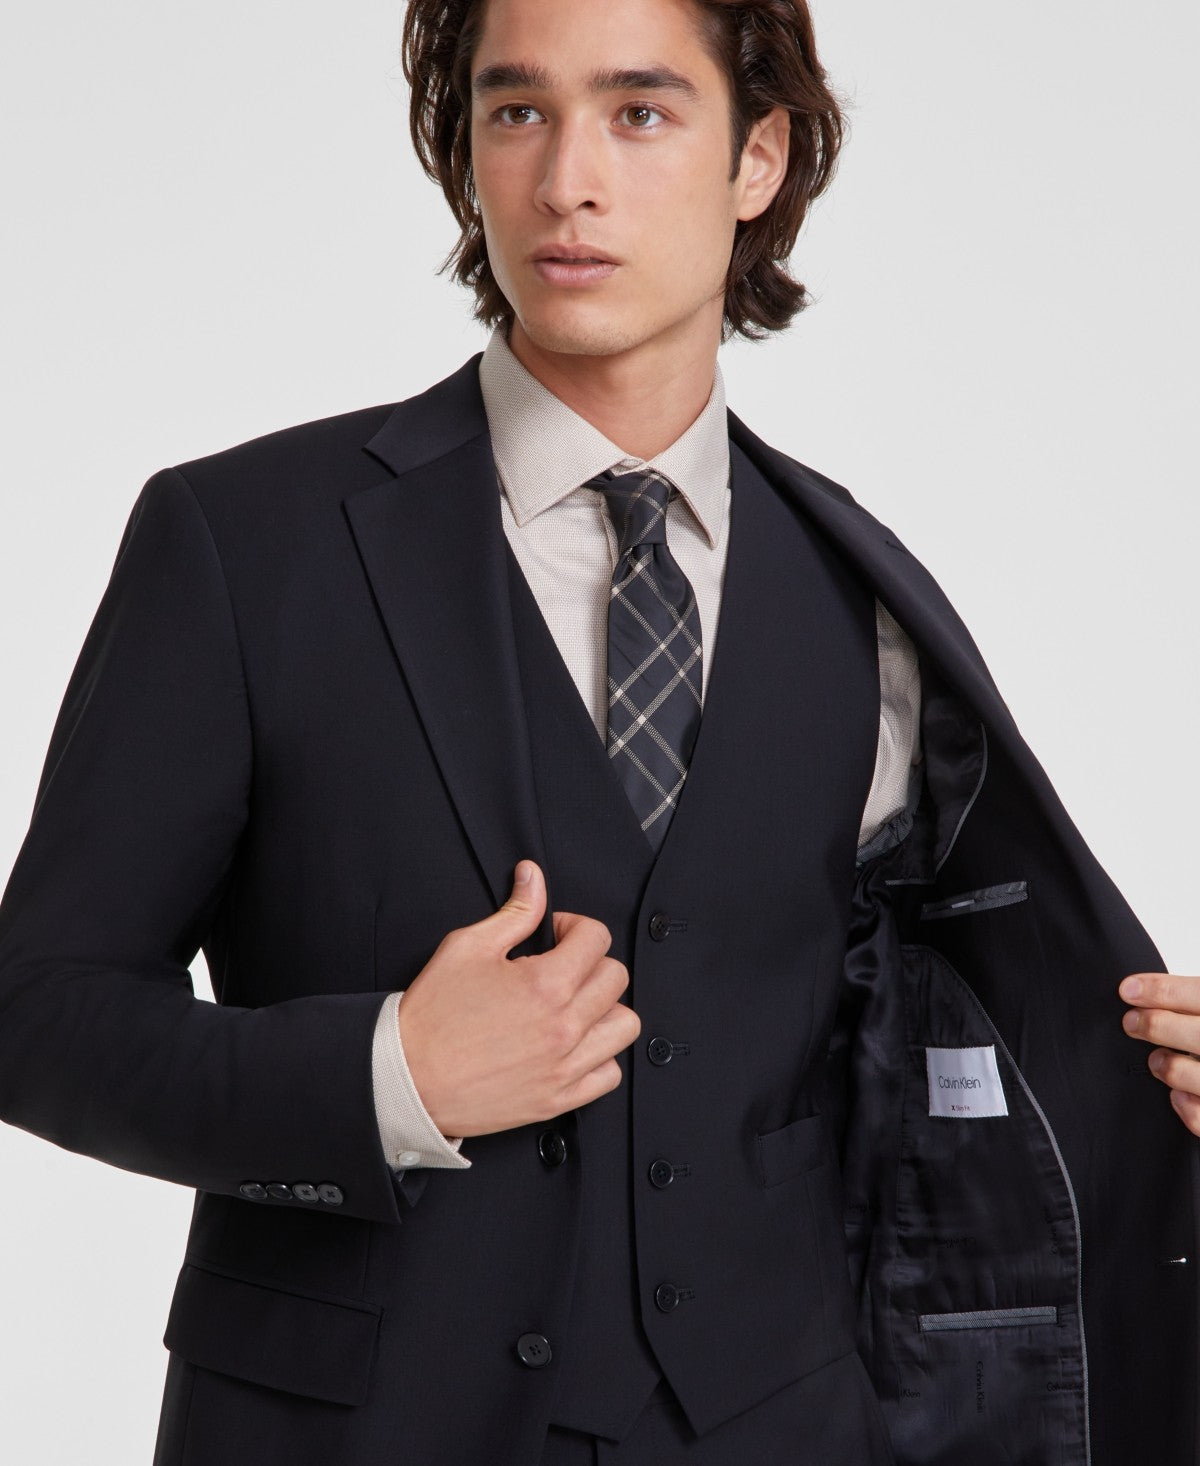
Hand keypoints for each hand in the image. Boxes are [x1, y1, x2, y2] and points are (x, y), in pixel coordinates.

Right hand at [398, 860, 639, 1138]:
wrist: (407, 1077)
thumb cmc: (433, 1013)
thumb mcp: (467, 947)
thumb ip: (514, 912)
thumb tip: (533, 877)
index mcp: (545, 984)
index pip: (597, 937)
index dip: (574, 926)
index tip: (555, 935)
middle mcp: (564, 1026)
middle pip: (616, 978)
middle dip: (592, 961)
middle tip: (562, 966)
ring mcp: (564, 1065)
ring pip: (625, 1026)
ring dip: (605, 1008)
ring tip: (575, 1005)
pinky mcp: (558, 1098)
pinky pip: (609, 1074)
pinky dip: (600, 1056)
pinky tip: (573, 1044)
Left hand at [1120, 973, 1199, 1134]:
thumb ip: (1197, 1000)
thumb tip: (1143, 990)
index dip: (1162, 990)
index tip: (1128, 989)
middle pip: (1194, 1033)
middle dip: (1155, 1025)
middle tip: (1132, 1023)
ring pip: (1187, 1074)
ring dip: (1166, 1065)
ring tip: (1157, 1059)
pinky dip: (1185, 1107)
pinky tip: (1177, 1095)